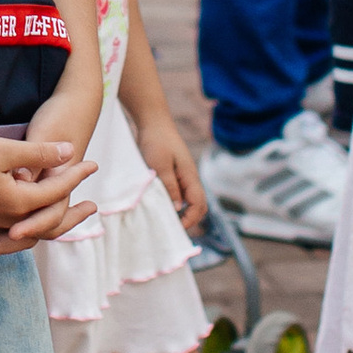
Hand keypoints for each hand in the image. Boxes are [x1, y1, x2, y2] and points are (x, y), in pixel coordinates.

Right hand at [0, 123, 95, 256]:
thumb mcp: (3, 151)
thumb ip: (39, 153)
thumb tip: (70, 151)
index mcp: (17, 203)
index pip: (55, 191)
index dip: (76, 175)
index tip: (93, 162)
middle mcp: (6, 218)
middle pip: (48, 222)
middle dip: (72, 214)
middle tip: (92, 207)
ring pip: (28, 227)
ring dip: (49, 220)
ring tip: (63, 212)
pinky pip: (6, 225)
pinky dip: (23, 223)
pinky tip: (23, 213)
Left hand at [133, 109, 205, 230]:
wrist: (153, 122)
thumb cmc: (156, 142)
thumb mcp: (160, 166)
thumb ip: (169, 187)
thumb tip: (177, 208)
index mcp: (190, 176)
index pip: (198, 204)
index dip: (190, 219)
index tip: (176, 228)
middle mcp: (190, 178)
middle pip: (198, 205)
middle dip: (190, 219)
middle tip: (172, 229)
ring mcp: (184, 176)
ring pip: (189, 201)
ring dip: (182, 212)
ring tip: (166, 221)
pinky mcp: (175, 175)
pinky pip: (180, 194)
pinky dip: (175, 204)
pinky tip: (162, 207)